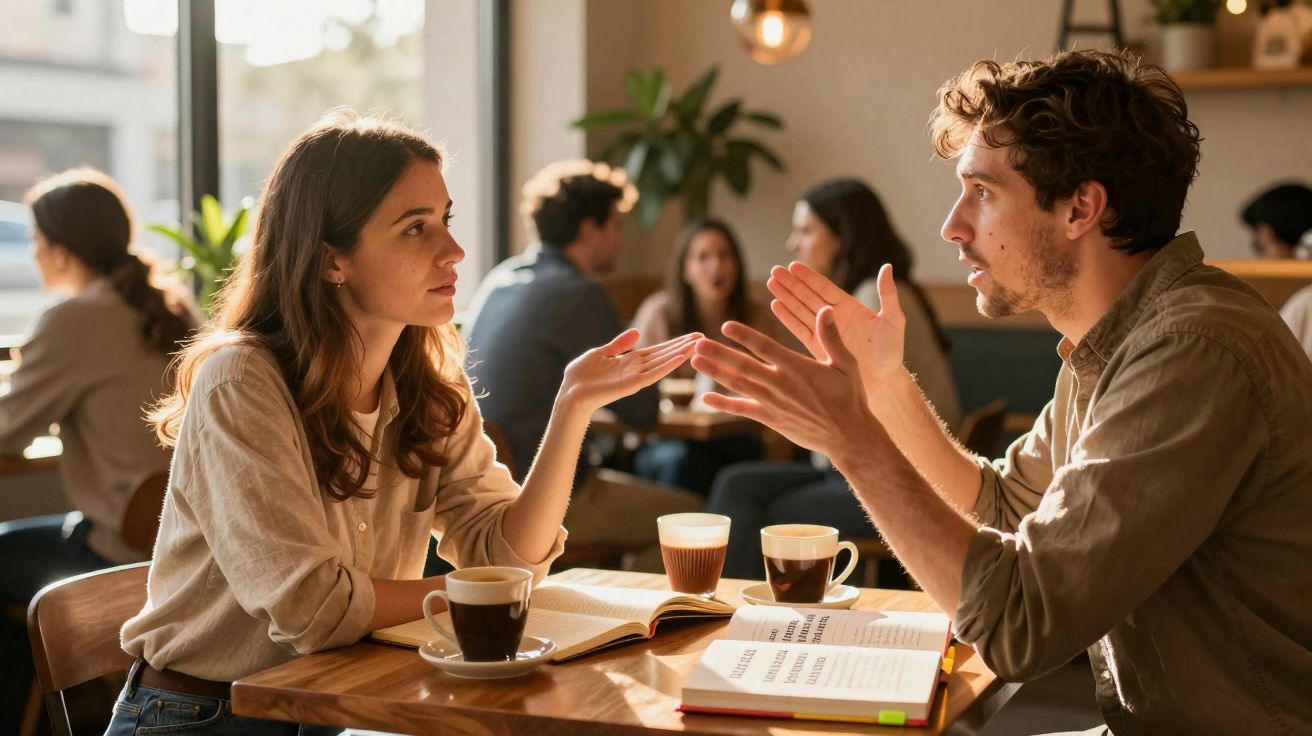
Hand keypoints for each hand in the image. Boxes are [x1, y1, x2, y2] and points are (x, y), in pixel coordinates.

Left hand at [558, 330, 699, 414]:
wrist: (570, 393)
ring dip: (680, 354)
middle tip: (703, 338)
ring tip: (697, 345)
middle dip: (683, 346)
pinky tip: (680, 358)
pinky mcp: (632, 386)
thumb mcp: (601, 353)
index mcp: (630, 361)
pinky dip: (667, 366)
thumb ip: (619, 344)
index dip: (674, 343)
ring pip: (663, 364)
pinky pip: (653, 374)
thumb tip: (637, 332)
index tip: (691, 336)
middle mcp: (636, 370)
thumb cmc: (581, 376)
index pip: (657, 350)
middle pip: (665, 356)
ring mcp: (635, 378)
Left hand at [690, 307, 876, 457]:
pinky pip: (742, 410)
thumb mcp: (845, 364)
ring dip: (716, 372)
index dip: (745, 336)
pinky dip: (723, 404)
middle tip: (697, 343)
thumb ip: (831, 337)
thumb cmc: (849, 397)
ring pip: (739, 385)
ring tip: (695, 361)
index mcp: (798, 368)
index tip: (726, 326)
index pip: (766, 347)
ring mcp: (773, 403)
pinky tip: (705, 397)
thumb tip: (825, 309)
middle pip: (744, 366)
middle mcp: (781, 385)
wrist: (847, 436)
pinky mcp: (770, 419)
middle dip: (719, 354)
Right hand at [768, 262, 905, 393]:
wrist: (884, 382)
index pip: (825, 288)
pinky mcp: (818, 348)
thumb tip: (887, 266)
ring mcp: (824, 332)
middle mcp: (834, 317)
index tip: (793, 266)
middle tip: (774, 271)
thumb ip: (888, 294)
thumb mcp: (893, 320)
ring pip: (801, 310)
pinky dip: (788, 318)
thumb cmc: (892, 352)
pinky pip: (800, 330)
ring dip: (786, 297)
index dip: (809, 278)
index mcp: (850, 307)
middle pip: (808, 296)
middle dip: (792, 284)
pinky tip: (775, 306)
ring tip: (771, 283)